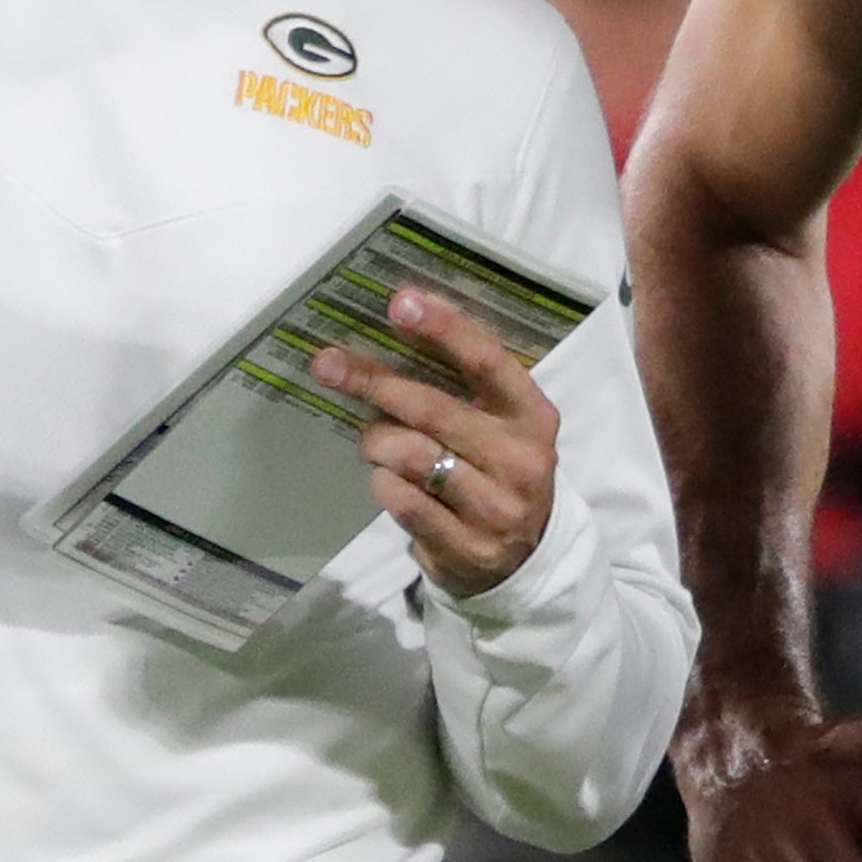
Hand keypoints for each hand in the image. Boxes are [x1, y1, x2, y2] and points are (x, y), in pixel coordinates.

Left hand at [310, 290, 558, 596]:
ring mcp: (496, 507)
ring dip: (377, 441)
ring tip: (370, 440)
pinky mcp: (467, 547)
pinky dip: (383, 484)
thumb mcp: (502, 424)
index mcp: (532, 415)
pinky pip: (404, 503)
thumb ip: (462, 386)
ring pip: (413, 456)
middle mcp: (521, 458)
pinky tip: (385, 479)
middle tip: (329, 365)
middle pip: (434, 409)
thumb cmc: (499, 469)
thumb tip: (396, 329)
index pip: (487, 361)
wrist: (524, 558)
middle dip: (374, 382)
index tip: (399, 303)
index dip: (444, 328)